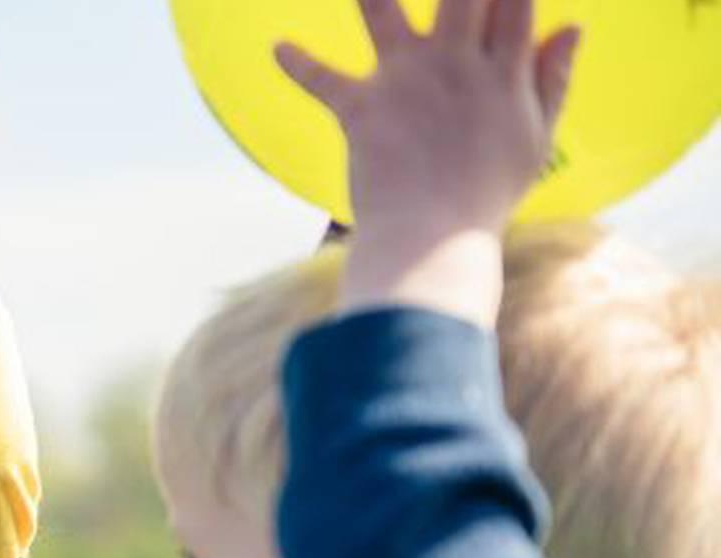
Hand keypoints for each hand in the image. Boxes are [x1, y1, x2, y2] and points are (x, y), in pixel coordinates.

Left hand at [277, 0, 578, 321]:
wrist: (434, 241)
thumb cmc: (488, 193)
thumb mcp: (535, 137)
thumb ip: (552, 79)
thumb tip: (573, 24)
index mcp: (505, 72)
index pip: (514, 0)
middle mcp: (457, 65)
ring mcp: (407, 83)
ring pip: (384, 13)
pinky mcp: (364, 109)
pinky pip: (324, 80)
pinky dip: (299, 64)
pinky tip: (277, 48)